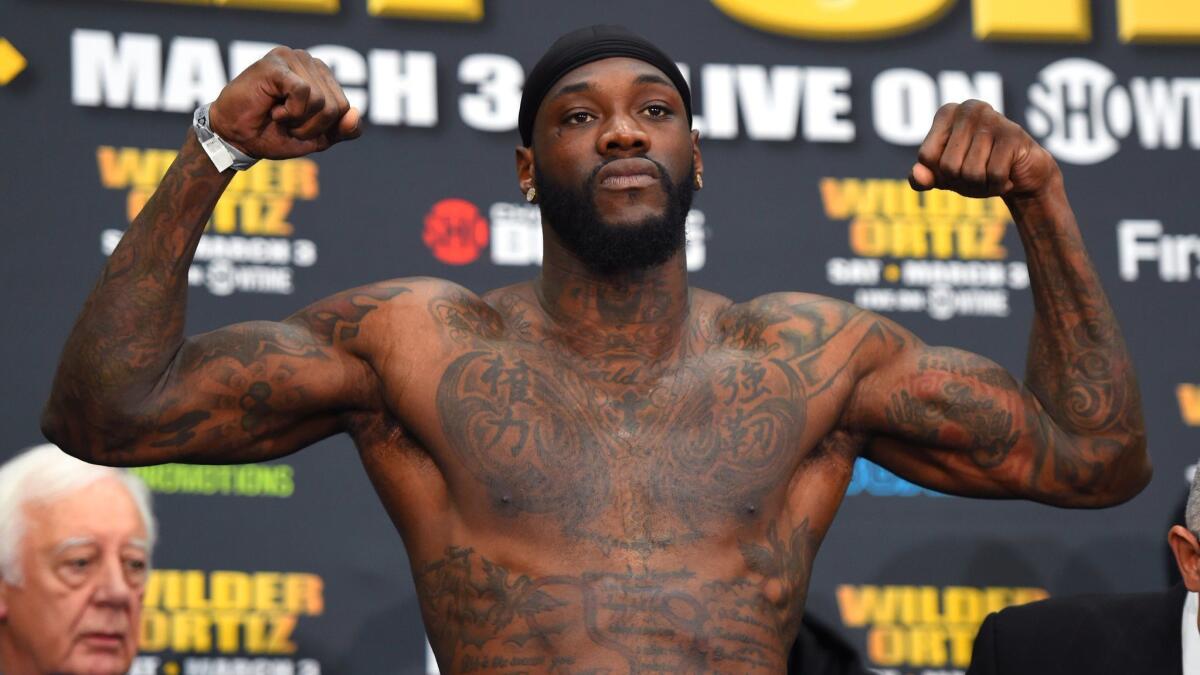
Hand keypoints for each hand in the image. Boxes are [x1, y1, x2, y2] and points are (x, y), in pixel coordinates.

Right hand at [208, 47, 361, 159]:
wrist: (236, 138)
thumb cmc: (273, 134)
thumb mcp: (316, 139)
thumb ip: (341, 130)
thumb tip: (356, 114)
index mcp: (322, 76)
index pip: (345, 108)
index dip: (325, 129)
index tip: (299, 126)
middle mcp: (310, 62)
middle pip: (337, 106)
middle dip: (313, 127)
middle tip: (287, 122)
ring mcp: (293, 58)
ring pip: (321, 101)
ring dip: (299, 121)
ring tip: (279, 115)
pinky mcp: (277, 62)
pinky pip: (304, 92)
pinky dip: (291, 111)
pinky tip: (274, 109)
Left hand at [909, 100, 1059, 198]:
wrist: (1021, 174)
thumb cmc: (978, 170)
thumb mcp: (944, 178)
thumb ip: (922, 178)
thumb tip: (916, 174)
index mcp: (946, 113)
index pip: (926, 157)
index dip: (940, 174)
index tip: (957, 167)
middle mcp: (968, 109)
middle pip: (948, 166)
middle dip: (962, 182)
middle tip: (979, 174)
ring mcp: (992, 118)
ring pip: (971, 173)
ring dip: (982, 186)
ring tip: (992, 175)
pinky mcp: (1013, 134)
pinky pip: (994, 175)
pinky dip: (998, 185)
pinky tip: (1007, 177)